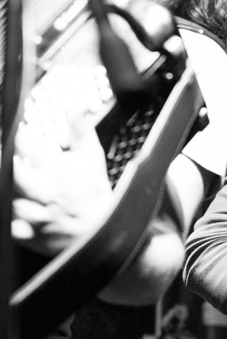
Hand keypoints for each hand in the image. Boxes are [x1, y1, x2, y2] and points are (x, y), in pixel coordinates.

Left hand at [12, 108, 112, 255]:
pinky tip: (27, 209)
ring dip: (16, 191)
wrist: (105, 231)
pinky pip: (10, 224)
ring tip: (31, 188)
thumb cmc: (96, 193)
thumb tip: (79, 104)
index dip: (23, 138)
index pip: (25, 144)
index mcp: (59, 171)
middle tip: (27, 165)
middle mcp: (46, 193)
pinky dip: (14, 218)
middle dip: (15, 165)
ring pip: (9, 197)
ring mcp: (36, 216)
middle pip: (11, 171)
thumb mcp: (92, 157)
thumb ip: (80, 128)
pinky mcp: (29, 235)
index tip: (26, 138)